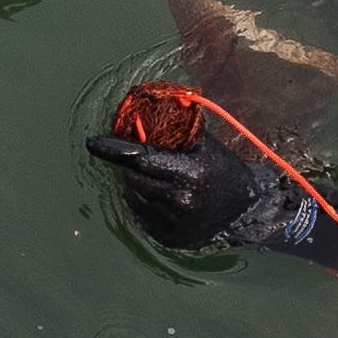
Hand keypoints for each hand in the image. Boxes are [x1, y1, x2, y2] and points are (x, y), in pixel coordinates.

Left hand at [88, 103, 334, 257]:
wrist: (244, 209)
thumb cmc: (221, 169)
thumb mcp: (205, 144)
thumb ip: (180, 127)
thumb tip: (156, 99)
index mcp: (188, 173)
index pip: (140, 158)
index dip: (114, 150)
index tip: (92, 143)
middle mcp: (180, 200)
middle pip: (134, 178)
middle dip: (134, 167)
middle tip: (145, 162)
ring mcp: (175, 223)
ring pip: (135, 198)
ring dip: (137, 186)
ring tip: (157, 180)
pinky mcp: (170, 238)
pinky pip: (141, 217)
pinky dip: (144, 205)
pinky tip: (160, 199)